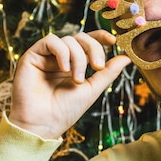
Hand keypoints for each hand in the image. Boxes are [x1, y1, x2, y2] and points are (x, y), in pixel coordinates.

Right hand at [8, 31, 131, 138]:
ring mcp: (46, 56)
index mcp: (73, 64)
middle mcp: (59, 58)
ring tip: (77, 79)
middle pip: (80, 37)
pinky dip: (62, 52)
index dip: (100, 36)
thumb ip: (108, 72)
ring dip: (78, 58)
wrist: (43, 124)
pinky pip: (51, 41)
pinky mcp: (32, 56)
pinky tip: (64, 69)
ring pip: (68, 40)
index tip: (114, 41)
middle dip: (93, 49)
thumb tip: (127, 57)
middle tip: (98, 67)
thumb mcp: (92, 89)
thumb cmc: (65, 111)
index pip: (87, 42)